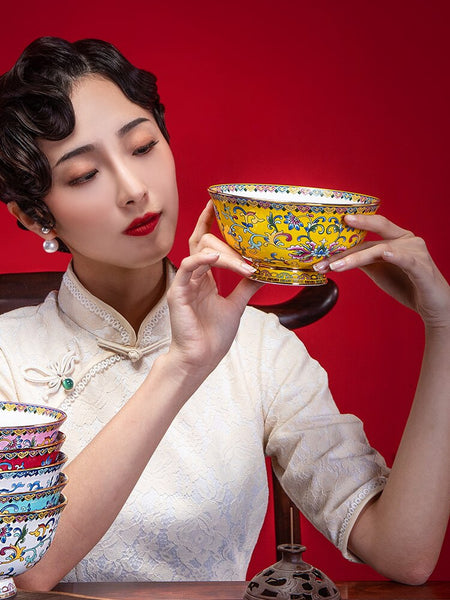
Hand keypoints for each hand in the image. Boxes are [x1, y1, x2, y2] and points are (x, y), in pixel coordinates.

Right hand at [167, 201, 261, 377]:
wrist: (201, 359)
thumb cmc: (213, 336)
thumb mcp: (237, 305)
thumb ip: (247, 287)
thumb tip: (265, 272)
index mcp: (204, 278)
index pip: (206, 243)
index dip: (210, 223)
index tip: (218, 205)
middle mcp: (193, 277)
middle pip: (205, 243)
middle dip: (226, 239)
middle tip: (246, 241)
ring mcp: (185, 283)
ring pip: (200, 252)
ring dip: (225, 254)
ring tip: (244, 264)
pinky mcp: (178, 293)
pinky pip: (188, 268)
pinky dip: (202, 260)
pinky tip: (216, 258)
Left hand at [314, 214, 449, 328]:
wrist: (432, 306)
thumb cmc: (407, 284)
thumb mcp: (380, 270)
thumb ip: (363, 259)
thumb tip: (338, 256)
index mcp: (397, 237)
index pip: (368, 234)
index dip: (346, 238)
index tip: (326, 238)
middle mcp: (407, 240)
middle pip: (374, 236)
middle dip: (349, 242)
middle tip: (328, 249)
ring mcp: (415, 252)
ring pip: (381, 250)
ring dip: (356, 258)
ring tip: (336, 266)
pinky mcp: (422, 267)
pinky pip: (405, 259)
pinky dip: (394, 255)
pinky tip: (384, 254)